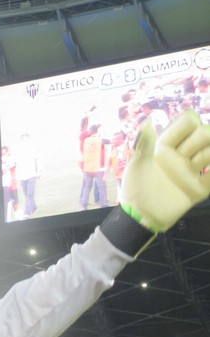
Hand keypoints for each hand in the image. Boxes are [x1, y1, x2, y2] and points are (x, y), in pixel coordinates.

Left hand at [119, 110, 209, 231]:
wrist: (141, 215)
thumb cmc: (135, 187)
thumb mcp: (136, 164)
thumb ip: (143, 143)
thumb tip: (148, 121)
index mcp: (165, 146)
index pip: (186, 123)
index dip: (188, 124)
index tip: (184, 132)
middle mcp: (182, 155)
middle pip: (203, 134)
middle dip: (200, 138)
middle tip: (187, 153)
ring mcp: (192, 170)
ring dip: (208, 153)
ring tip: (198, 163)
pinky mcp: (199, 188)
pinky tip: (208, 172)